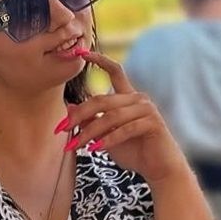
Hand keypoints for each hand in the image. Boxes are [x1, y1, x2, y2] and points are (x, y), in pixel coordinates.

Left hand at [56, 49, 188, 185]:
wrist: (159, 168)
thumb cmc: (133, 151)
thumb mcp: (106, 136)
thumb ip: (91, 121)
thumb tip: (70, 108)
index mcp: (128, 97)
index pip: (115, 71)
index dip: (99, 59)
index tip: (81, 52)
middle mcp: (138, 99)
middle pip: (102, 100)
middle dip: (79, 115)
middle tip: (61, 129)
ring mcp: (147, 109)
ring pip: (110, 117)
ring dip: (89, 133)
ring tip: (74, 146)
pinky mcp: (152, 123)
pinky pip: (124, 130)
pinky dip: (107, 140)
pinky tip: (94, 150)